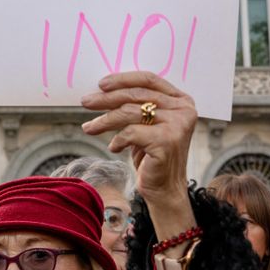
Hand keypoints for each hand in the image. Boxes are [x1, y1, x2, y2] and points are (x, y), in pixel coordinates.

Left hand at [81, 72, 197, 236]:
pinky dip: (117, 140)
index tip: (101, 84)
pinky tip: (113, 147)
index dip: (123, 79)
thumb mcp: (147, 125)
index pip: (149, 79)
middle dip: (107, 98)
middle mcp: (183, 110)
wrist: (164, 190)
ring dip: (105, 120)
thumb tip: (105, 90)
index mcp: (181, 101)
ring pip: (130, 112)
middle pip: (137, 95)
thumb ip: (137, 106)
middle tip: (86, 102)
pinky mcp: (166, 141)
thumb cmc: (152, 156)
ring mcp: (177, 125)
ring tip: (89, 127)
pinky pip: (130, 133)